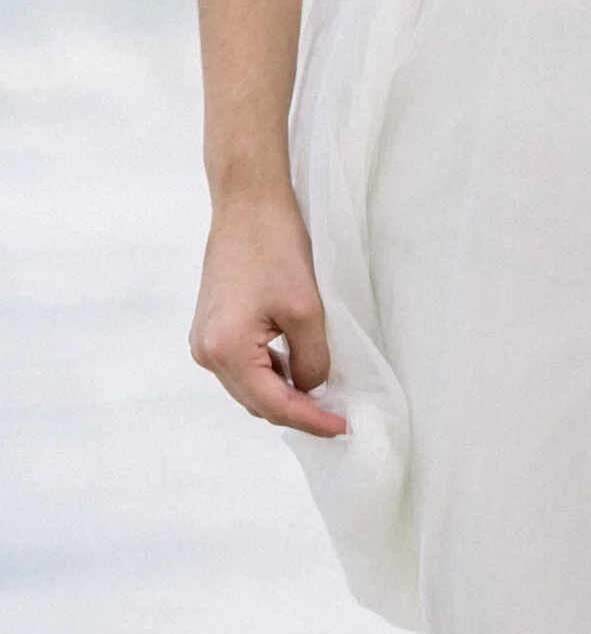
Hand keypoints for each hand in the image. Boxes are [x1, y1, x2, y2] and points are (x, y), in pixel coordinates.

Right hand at [191, 188, 348, 435]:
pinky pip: (242, 367)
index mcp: (226, 350)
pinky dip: (270, 374)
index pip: (274, 404)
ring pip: (249, 387)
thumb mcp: (307, 311)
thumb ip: (312, 360)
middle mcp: (206, 352)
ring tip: (323, 398)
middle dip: (298, 412)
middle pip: (257, 402)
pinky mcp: (210, 328)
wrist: (247, 205)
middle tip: (337, 418)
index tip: (343, 428)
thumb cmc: (275, 248)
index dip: (311, 420)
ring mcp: (204, 341)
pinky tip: (297, 370)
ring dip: (283, 395)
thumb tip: (312, 388)